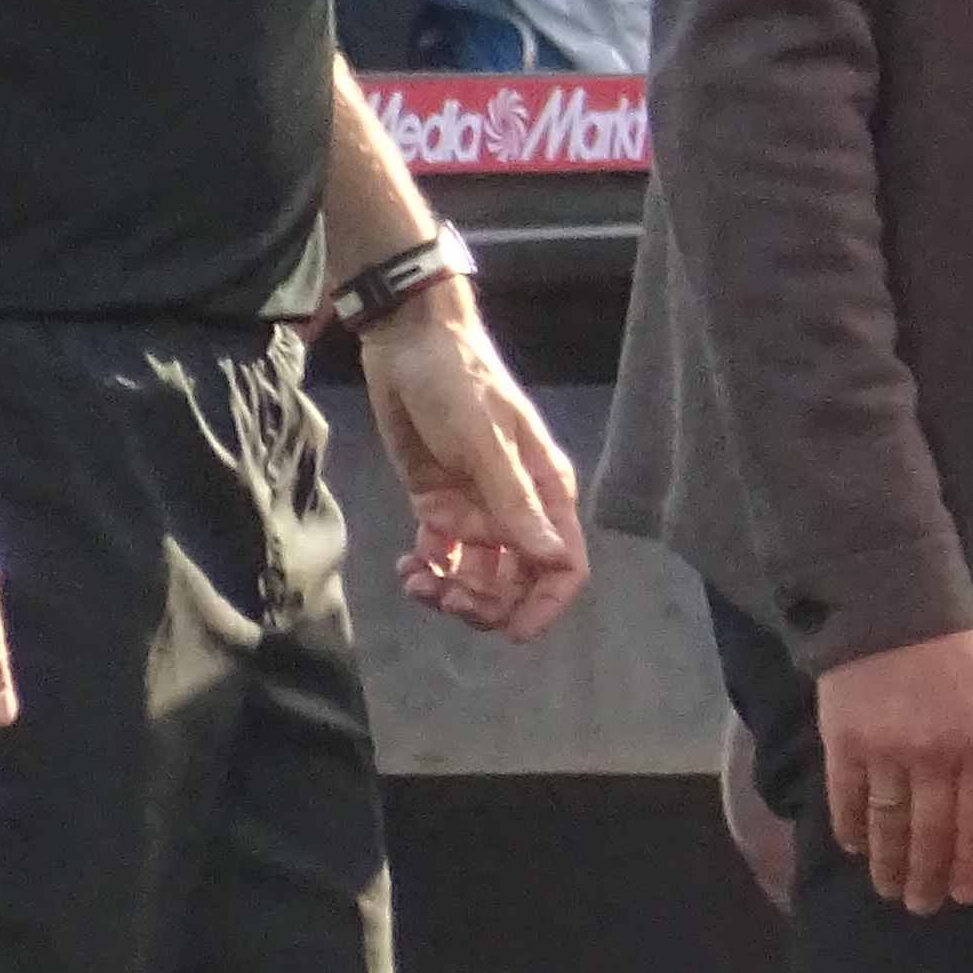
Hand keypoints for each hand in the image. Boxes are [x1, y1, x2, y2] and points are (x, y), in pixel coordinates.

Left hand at [358, 284, 591, 638]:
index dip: (545, 604)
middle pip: (518, 582)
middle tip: (447, 597)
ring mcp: (477, 510)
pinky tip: (408, 567)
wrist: (408, 341)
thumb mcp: (485, 440)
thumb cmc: (457, 381)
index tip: (513, 632)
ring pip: (478, 577)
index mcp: (545, 493)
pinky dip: (427, 574)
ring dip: (452, 593)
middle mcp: (517, 509)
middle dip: (486, 603)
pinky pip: (442, 558)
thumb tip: (553, 558)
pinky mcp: (439, 505)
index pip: (563, 565)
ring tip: (418, 582)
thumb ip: (515, 502)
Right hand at [816, 625, 972, 911]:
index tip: (963, 895)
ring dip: (889, 864)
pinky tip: (856, 849)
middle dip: (928, 876)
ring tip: (889, 889)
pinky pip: (848, 800)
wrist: (893, 608)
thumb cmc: (956, 657)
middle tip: (922, 906)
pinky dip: (852, 829)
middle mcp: (936, 754)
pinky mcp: (844, 742)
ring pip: (889, 825)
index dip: (971, 864)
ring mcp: (887, 750)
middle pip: (931, 832)